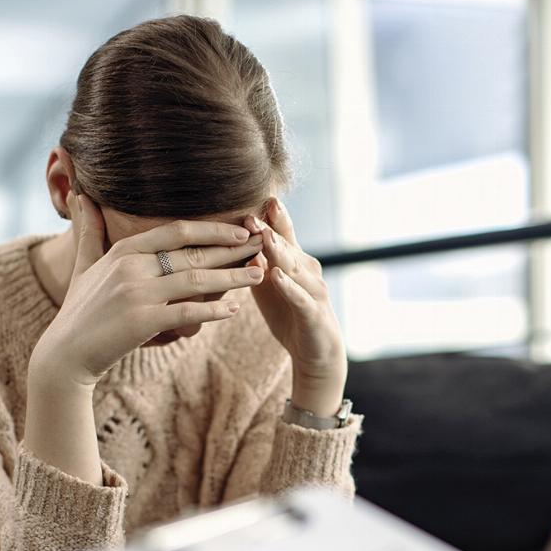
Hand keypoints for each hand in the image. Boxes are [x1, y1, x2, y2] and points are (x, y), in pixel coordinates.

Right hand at [30, 191, 264, 387]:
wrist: (64, 355)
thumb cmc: (78, 313)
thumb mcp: (83, 267)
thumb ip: (89, 233)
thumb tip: (82, 196)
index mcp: (124, 251)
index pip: (176, 231)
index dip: (212, 229)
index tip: (239, 228)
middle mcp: (132, 267)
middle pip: (193, 252)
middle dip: (231, 248)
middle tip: (261, 245)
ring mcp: (138, 294)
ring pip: (197, 279)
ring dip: (232, 277)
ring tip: (259, 274)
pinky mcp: (143, 322)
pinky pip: (188, 312)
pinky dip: (213, 310)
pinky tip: (234, 309)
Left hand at [243, 198, 346, 415]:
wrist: (316, 352)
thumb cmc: (289, 315)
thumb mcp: (268, 287)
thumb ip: (256, 264)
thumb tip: (234, 241)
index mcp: (294, 261)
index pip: (282, 234)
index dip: (270, 217)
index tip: (255, 198)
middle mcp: (307, 270)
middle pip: (287, 246)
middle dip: (270, 229)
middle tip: (252, 212)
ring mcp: (313, 290)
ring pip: (294, 268)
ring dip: (279, 252)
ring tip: (263, 236)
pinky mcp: (313, 314)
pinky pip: (299, 298)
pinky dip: (287, 287)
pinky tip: (275, 276)